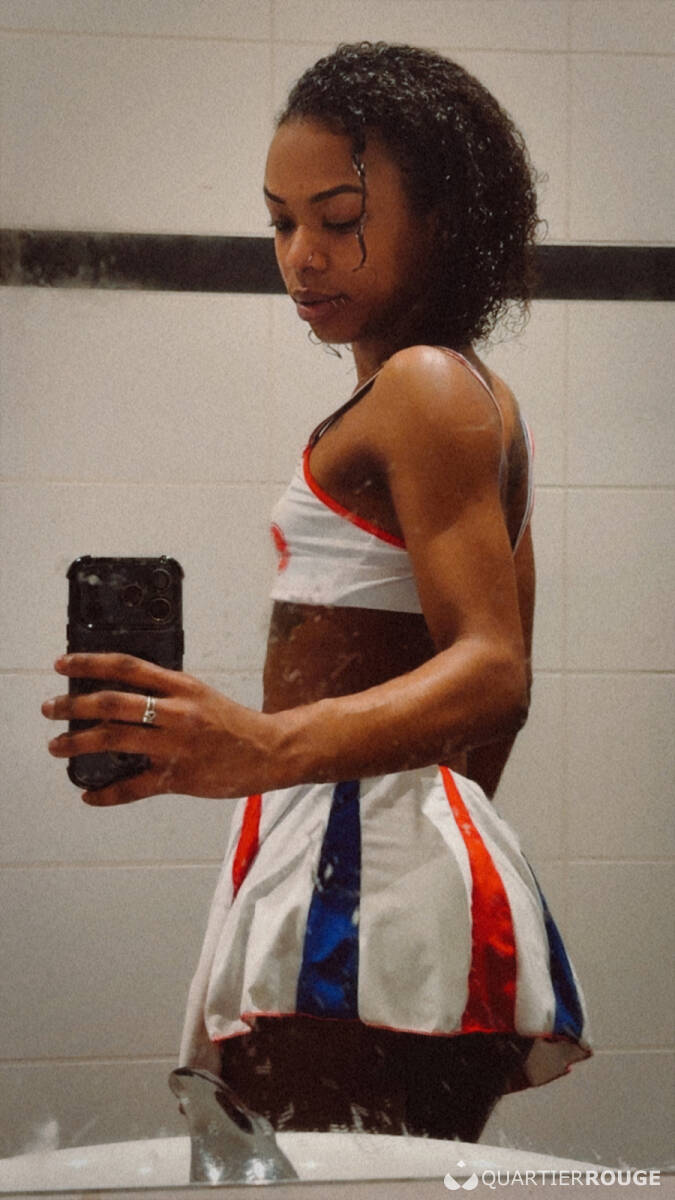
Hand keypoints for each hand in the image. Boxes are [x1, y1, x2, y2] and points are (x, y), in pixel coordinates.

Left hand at [42, 653, 275, 805]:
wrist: (269, 751)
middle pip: (113, 703)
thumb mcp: (199, 694)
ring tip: (57, 746)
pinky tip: (89, 796)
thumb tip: (120, 692)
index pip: (128, 667)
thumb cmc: (233, 722)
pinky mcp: (178, 778)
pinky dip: (107, 794)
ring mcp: (176, 745)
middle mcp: (176, 712)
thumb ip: (164, 691)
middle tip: (49, 709)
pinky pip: (134, 787)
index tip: (62, 664)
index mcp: (181, 686)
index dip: (90, 663)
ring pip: (115, 739)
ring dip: (79, 742)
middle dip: (74, 705)